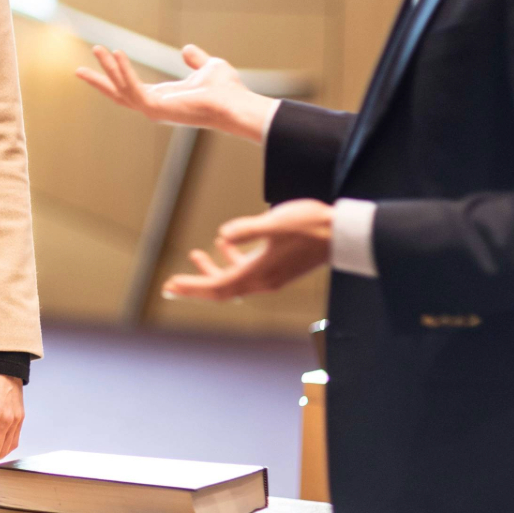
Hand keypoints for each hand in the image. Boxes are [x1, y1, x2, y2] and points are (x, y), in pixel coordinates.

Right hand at [75, 44, 279, 142]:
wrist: (236, 104)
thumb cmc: (227, 91)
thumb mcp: (208, 67)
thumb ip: (196, 60)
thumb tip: (188, 49)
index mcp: (163, 98)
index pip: (131, 88)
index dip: (116, 73)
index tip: (105, 57)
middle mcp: (154, 106)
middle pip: (117, 94)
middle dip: (98, 81)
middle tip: (77, 70)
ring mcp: (153, 110)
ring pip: (120, 89)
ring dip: (107, 69)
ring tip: (97, 48)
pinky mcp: (155, 108)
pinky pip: (132, 88)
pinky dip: (123, 71)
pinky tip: (117, 53)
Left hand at [162, 199, 333, 300]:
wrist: (343, 233)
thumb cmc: (311, 226)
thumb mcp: (276, 223)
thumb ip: (248, 229)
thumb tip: (224, 234)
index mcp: (259, 273)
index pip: (218, 287)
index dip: (192, 287)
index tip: (170, 285)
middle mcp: (263, 280)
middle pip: (221, 289)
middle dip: (195, 286)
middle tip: (170, 285)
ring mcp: (271, 275)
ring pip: (233, 279)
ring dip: (212, 270)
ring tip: (194, 255)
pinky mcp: (278, 267)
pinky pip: (247, 269)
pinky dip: (232, 259)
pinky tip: (224, 243)